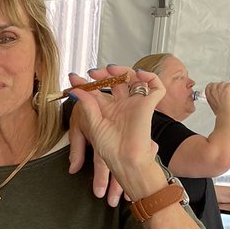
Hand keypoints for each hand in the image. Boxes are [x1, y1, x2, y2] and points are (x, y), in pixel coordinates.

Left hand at [68, 65, 165, 199]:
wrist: (125, 159)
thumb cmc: (110, 148)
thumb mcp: (93, 125)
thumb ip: (87, 106)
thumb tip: (77, 91)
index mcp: (107, 110)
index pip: (97, 91)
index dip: (86, 83)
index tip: (74, 77)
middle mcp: (121, 105)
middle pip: (116, 81)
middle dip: (105, 74)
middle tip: (94, 72)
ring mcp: (135, 103)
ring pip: (134, 79)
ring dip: (124, 70)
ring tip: (112, 69)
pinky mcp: (148, 105)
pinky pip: (156, 86)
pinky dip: (151, 77)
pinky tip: (138, 74)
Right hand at [204, 81, 229, 115]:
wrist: (224, 113)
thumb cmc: (220, 112)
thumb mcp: (213, 106)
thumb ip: (214, 100)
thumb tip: (217, 100)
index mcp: (208, 96)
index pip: (208, 87)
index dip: (212, 86)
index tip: (216, 86)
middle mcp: (213, 92)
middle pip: (216, 84)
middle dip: (220, 85)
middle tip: (224, 87)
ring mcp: (219, 90)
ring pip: (223, 83)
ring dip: (226, 85)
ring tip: (229, 88)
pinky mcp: (226, 89)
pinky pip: (229, 84)